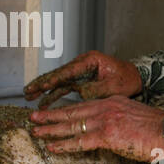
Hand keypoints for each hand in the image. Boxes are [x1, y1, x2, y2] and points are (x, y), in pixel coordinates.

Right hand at [23, 51, 141, 108]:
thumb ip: (95, 89)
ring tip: (29, 96)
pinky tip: (43, 103)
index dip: (54, 79)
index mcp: (90, 61)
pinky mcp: (80, 80)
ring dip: (44, 89)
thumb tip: (79, 93)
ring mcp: (80, 72)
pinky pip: (64, 87)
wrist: (136, 78)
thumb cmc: (127, 80)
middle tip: (27, 90)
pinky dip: (53, 94)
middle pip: (58, 74)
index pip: (68, 71)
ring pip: (58, 81)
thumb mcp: (113, 86)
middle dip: (42, 82)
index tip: (42, 85)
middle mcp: (82, 64)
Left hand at [29, 97, 163, 163]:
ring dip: (51, 128)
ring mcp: (105, 120)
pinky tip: (52, 147)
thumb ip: (120, 120)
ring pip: (71, 124)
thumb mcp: (135, 117)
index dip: (66, 109)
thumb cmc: (158, 129)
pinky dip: (64, 144)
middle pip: (72, 111)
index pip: (83, 105)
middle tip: (33, 117)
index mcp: (113, 101)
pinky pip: (80, 141)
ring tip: (35, 130)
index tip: (53, 112)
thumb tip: (111, 131)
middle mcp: (106, 107)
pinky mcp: (107, 135)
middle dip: (50, 115)